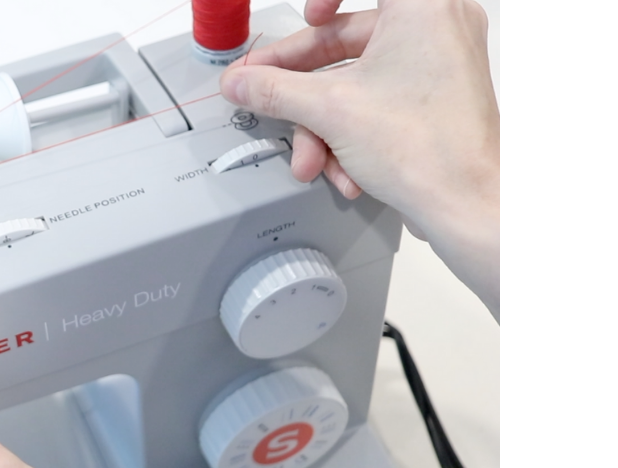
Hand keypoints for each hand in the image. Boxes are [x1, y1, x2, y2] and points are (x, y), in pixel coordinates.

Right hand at [220, 0, 499, 319]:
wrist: (466, 206)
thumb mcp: (329, 111)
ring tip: (311, 157)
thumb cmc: (431, 150)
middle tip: (265, 94)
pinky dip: (351, 132)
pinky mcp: (435, 97)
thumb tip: (244, 82)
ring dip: (324, 124)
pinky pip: (377, 101)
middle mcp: (437, 27)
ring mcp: (439, 63)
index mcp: (421, 7)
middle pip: (346, 40)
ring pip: (357, 80)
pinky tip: (341, 166)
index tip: (305, 18)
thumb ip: (274, 90)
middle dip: (302, 87)